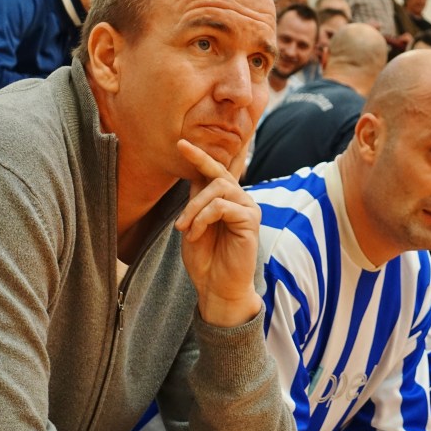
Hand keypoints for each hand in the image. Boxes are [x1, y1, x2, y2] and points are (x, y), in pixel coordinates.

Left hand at [173, 139, 262, 327]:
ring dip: (196, 209)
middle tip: (179, 224)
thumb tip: (193, 174)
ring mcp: (248, 208)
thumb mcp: (193, 224)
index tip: (180, 143)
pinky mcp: (251, 220)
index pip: (214, 171)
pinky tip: (196, 235)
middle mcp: (241, 200)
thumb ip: (196, 200)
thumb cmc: (206, 259)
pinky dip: (203, 218)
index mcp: (227, 199)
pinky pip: (223, 206)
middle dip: (193, 198)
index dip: (198, 156)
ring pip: (220, 188)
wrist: (217, 288)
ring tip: (187, 230)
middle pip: (218, 176)